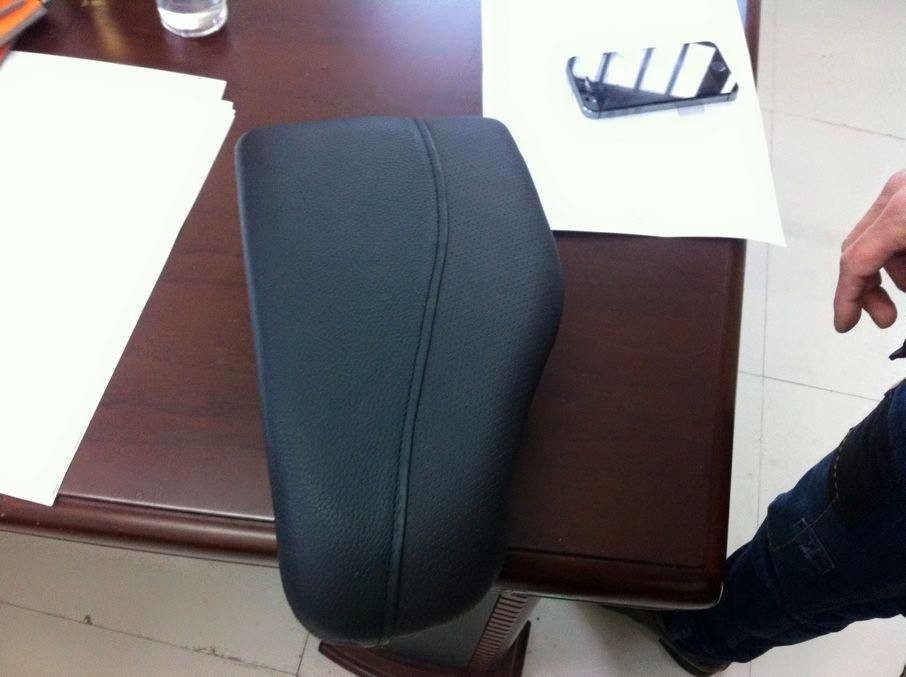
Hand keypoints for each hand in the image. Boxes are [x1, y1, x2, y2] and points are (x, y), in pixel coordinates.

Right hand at [834, 171, 905, 331]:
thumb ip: (905, 279)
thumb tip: (882, 311)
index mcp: (901, 212)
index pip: (855, 263)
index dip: (847, 299)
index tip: (845, 322)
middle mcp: (897, 192)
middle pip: (857, 248)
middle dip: (866, 288)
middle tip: (885, 317)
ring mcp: (905, 185)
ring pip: (875, 235)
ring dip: (888, 268)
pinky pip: (892, 221)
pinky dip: (898, 247)